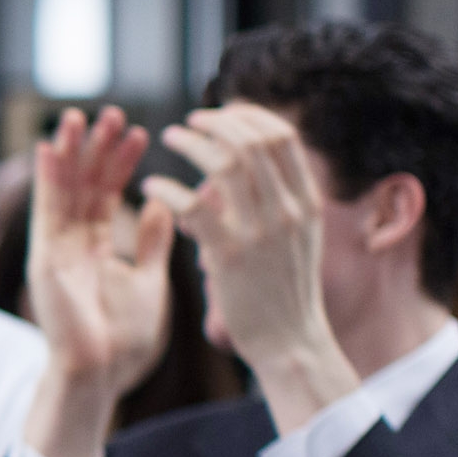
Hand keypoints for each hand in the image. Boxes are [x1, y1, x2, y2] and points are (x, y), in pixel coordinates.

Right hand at [21, 105, 176, 456]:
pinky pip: (44, 213)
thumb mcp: (150, 282)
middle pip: (84, 187)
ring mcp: (55, 252)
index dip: (121, 164)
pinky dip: (45, 181)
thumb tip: (160, 204)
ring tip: (81, 116)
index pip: (108, 197)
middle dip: (97, 149)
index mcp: (97, 251)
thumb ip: (151, 244)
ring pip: (63, 192)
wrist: (101, 376)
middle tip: (112, 113)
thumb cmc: (126, 341)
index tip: (140, 133)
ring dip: (71, 153)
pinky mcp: (45, 261)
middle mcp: (72, 246)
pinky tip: (48, 149)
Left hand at [142, 103, 359, 434]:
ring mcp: (262, 232)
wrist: (290, 341)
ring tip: (168, 137)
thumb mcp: (295, 237)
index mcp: (307, 201)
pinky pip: (193, 206)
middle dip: (218, 122)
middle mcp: (289, 210)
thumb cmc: (283, 290)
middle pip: (254, 141)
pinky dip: (168, 188)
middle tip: (190, 122)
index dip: (249, 117)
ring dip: (191, 143)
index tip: (223, 114)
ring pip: (225, 164)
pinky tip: (150, 185)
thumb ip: (273, 200)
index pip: (283, 137)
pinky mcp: (230, 257)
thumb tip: (231, 170)